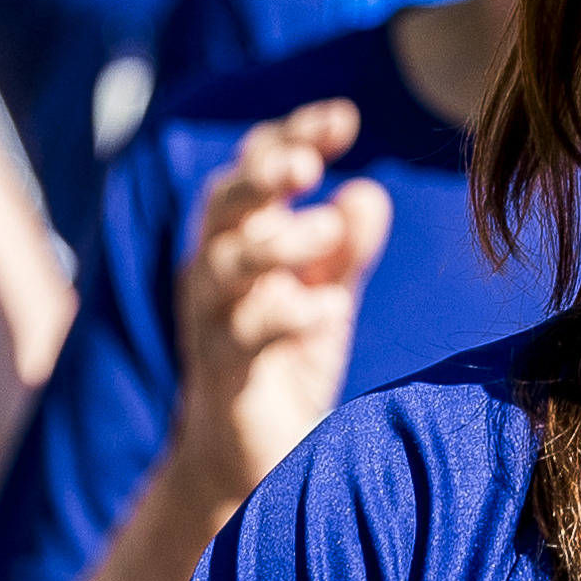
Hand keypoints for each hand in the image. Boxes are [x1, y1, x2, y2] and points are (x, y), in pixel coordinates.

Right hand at [164, 103, 389, 505]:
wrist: (251, 461)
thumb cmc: (286, 364)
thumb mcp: (323, 294)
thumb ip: (347, 248)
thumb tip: (367, 191)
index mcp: (240, 240)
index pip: (255, 168)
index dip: (291, 136)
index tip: (342, 118)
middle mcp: (216, 272)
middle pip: (224, 202)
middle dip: (263, 173)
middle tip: (309, 163)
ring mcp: (212, 321)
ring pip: (227, 263)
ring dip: (280, 240)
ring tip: (330, 234)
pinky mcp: (224, 373)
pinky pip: (244, 334)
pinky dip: (288, 314)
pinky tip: (329, 309)